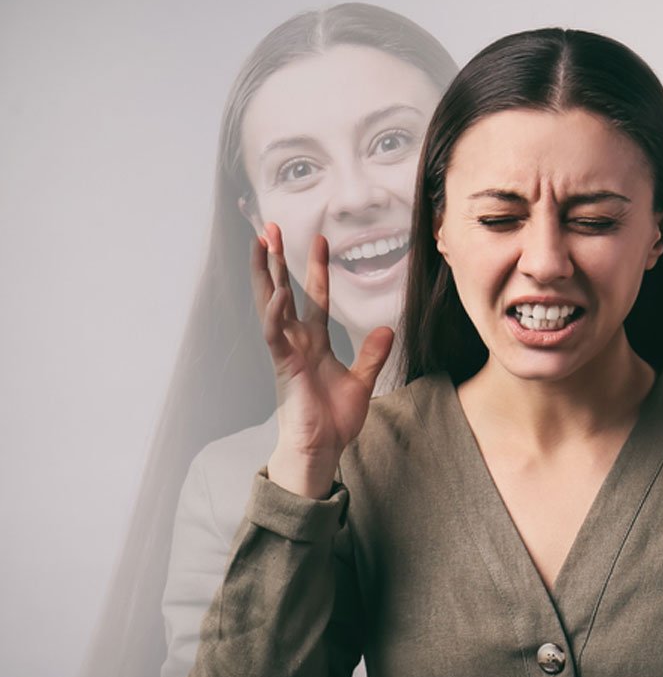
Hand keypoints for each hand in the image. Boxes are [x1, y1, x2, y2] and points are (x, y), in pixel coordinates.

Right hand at [252, 222, 393, 496]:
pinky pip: (275, 334)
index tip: (320, 240)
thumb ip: (372, 354)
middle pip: (282, 290)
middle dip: (275, 259)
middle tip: (270, 226)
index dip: (316, 269)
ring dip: (265, 273)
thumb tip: (388, 328)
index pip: (314, 297)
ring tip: (261, 242)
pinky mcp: (283, 366)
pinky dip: (275, 313)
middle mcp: (295, 341)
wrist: (321, 450)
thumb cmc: (334, 420)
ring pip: (270, 304)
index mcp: (312, 342)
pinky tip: (278, 293)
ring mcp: (286, 351)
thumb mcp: (362, 381)